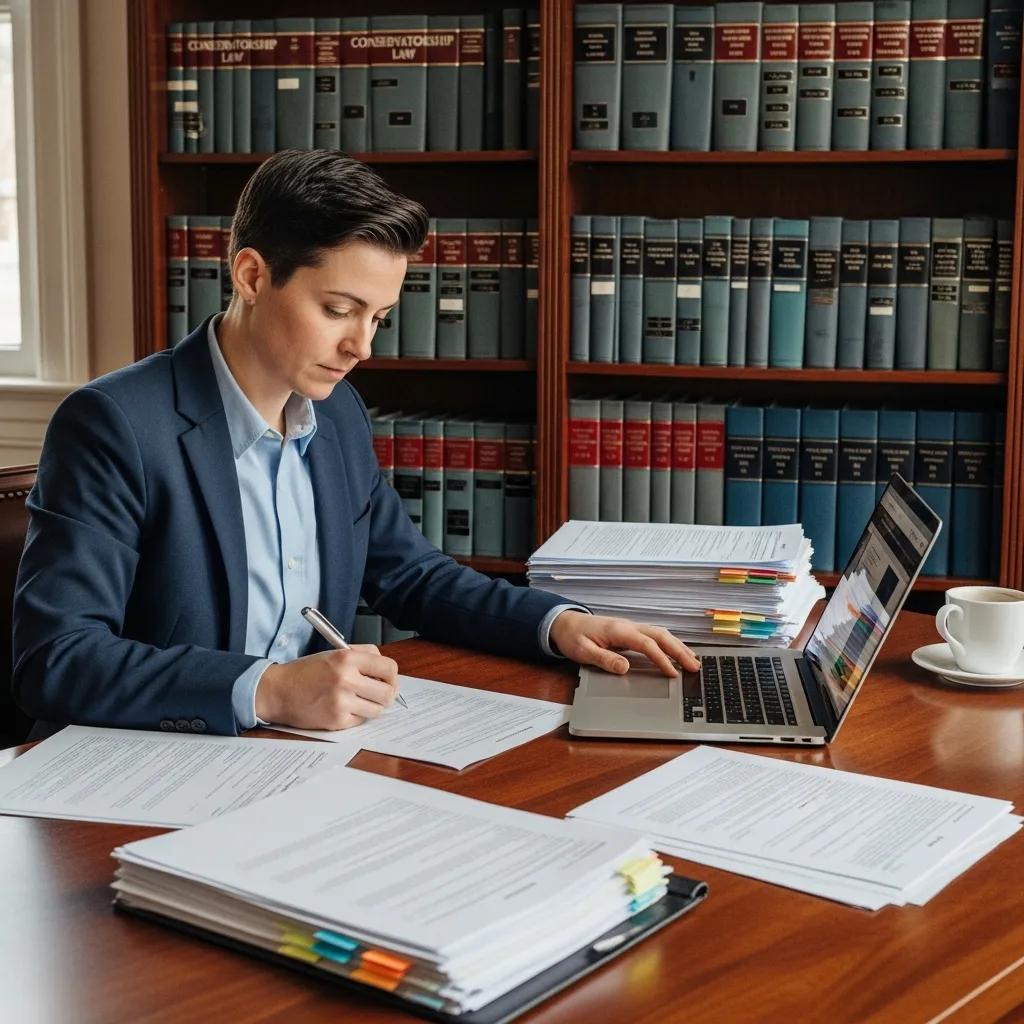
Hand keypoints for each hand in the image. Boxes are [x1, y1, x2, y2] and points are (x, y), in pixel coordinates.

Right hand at [255, 644, 399, 728]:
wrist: (278, 690)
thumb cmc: (306, 671)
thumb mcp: (335, 653)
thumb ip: (363, 656)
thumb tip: (388, 671)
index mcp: (348, 658)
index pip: (389, 668)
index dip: (392, 676)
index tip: (387, 679)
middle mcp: (346, 679)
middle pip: (388, 693)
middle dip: (387, 694)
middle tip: (379, 693)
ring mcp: (342, 702)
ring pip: (378, 710)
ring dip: (372, 706)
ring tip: (359, 700)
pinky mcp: (337, 720)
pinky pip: (361, 720)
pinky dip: (357, 716)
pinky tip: (344, 708)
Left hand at [549, 611, 699, 677]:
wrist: (565, 623)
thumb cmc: (573, 637)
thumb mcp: (583, 651)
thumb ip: (604, 659)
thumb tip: (625, 667)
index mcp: (619, 631)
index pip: (647, 644)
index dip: (661, 659)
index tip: (673, 673)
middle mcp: (628, 626)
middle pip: (661, 636)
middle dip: (679, 651)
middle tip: (695, 667)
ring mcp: (631, 627)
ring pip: (661, 633)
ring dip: (678, 646)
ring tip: (693, 661)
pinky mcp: (630, 631)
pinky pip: (655, 635)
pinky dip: (669, 643)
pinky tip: (676, 652)